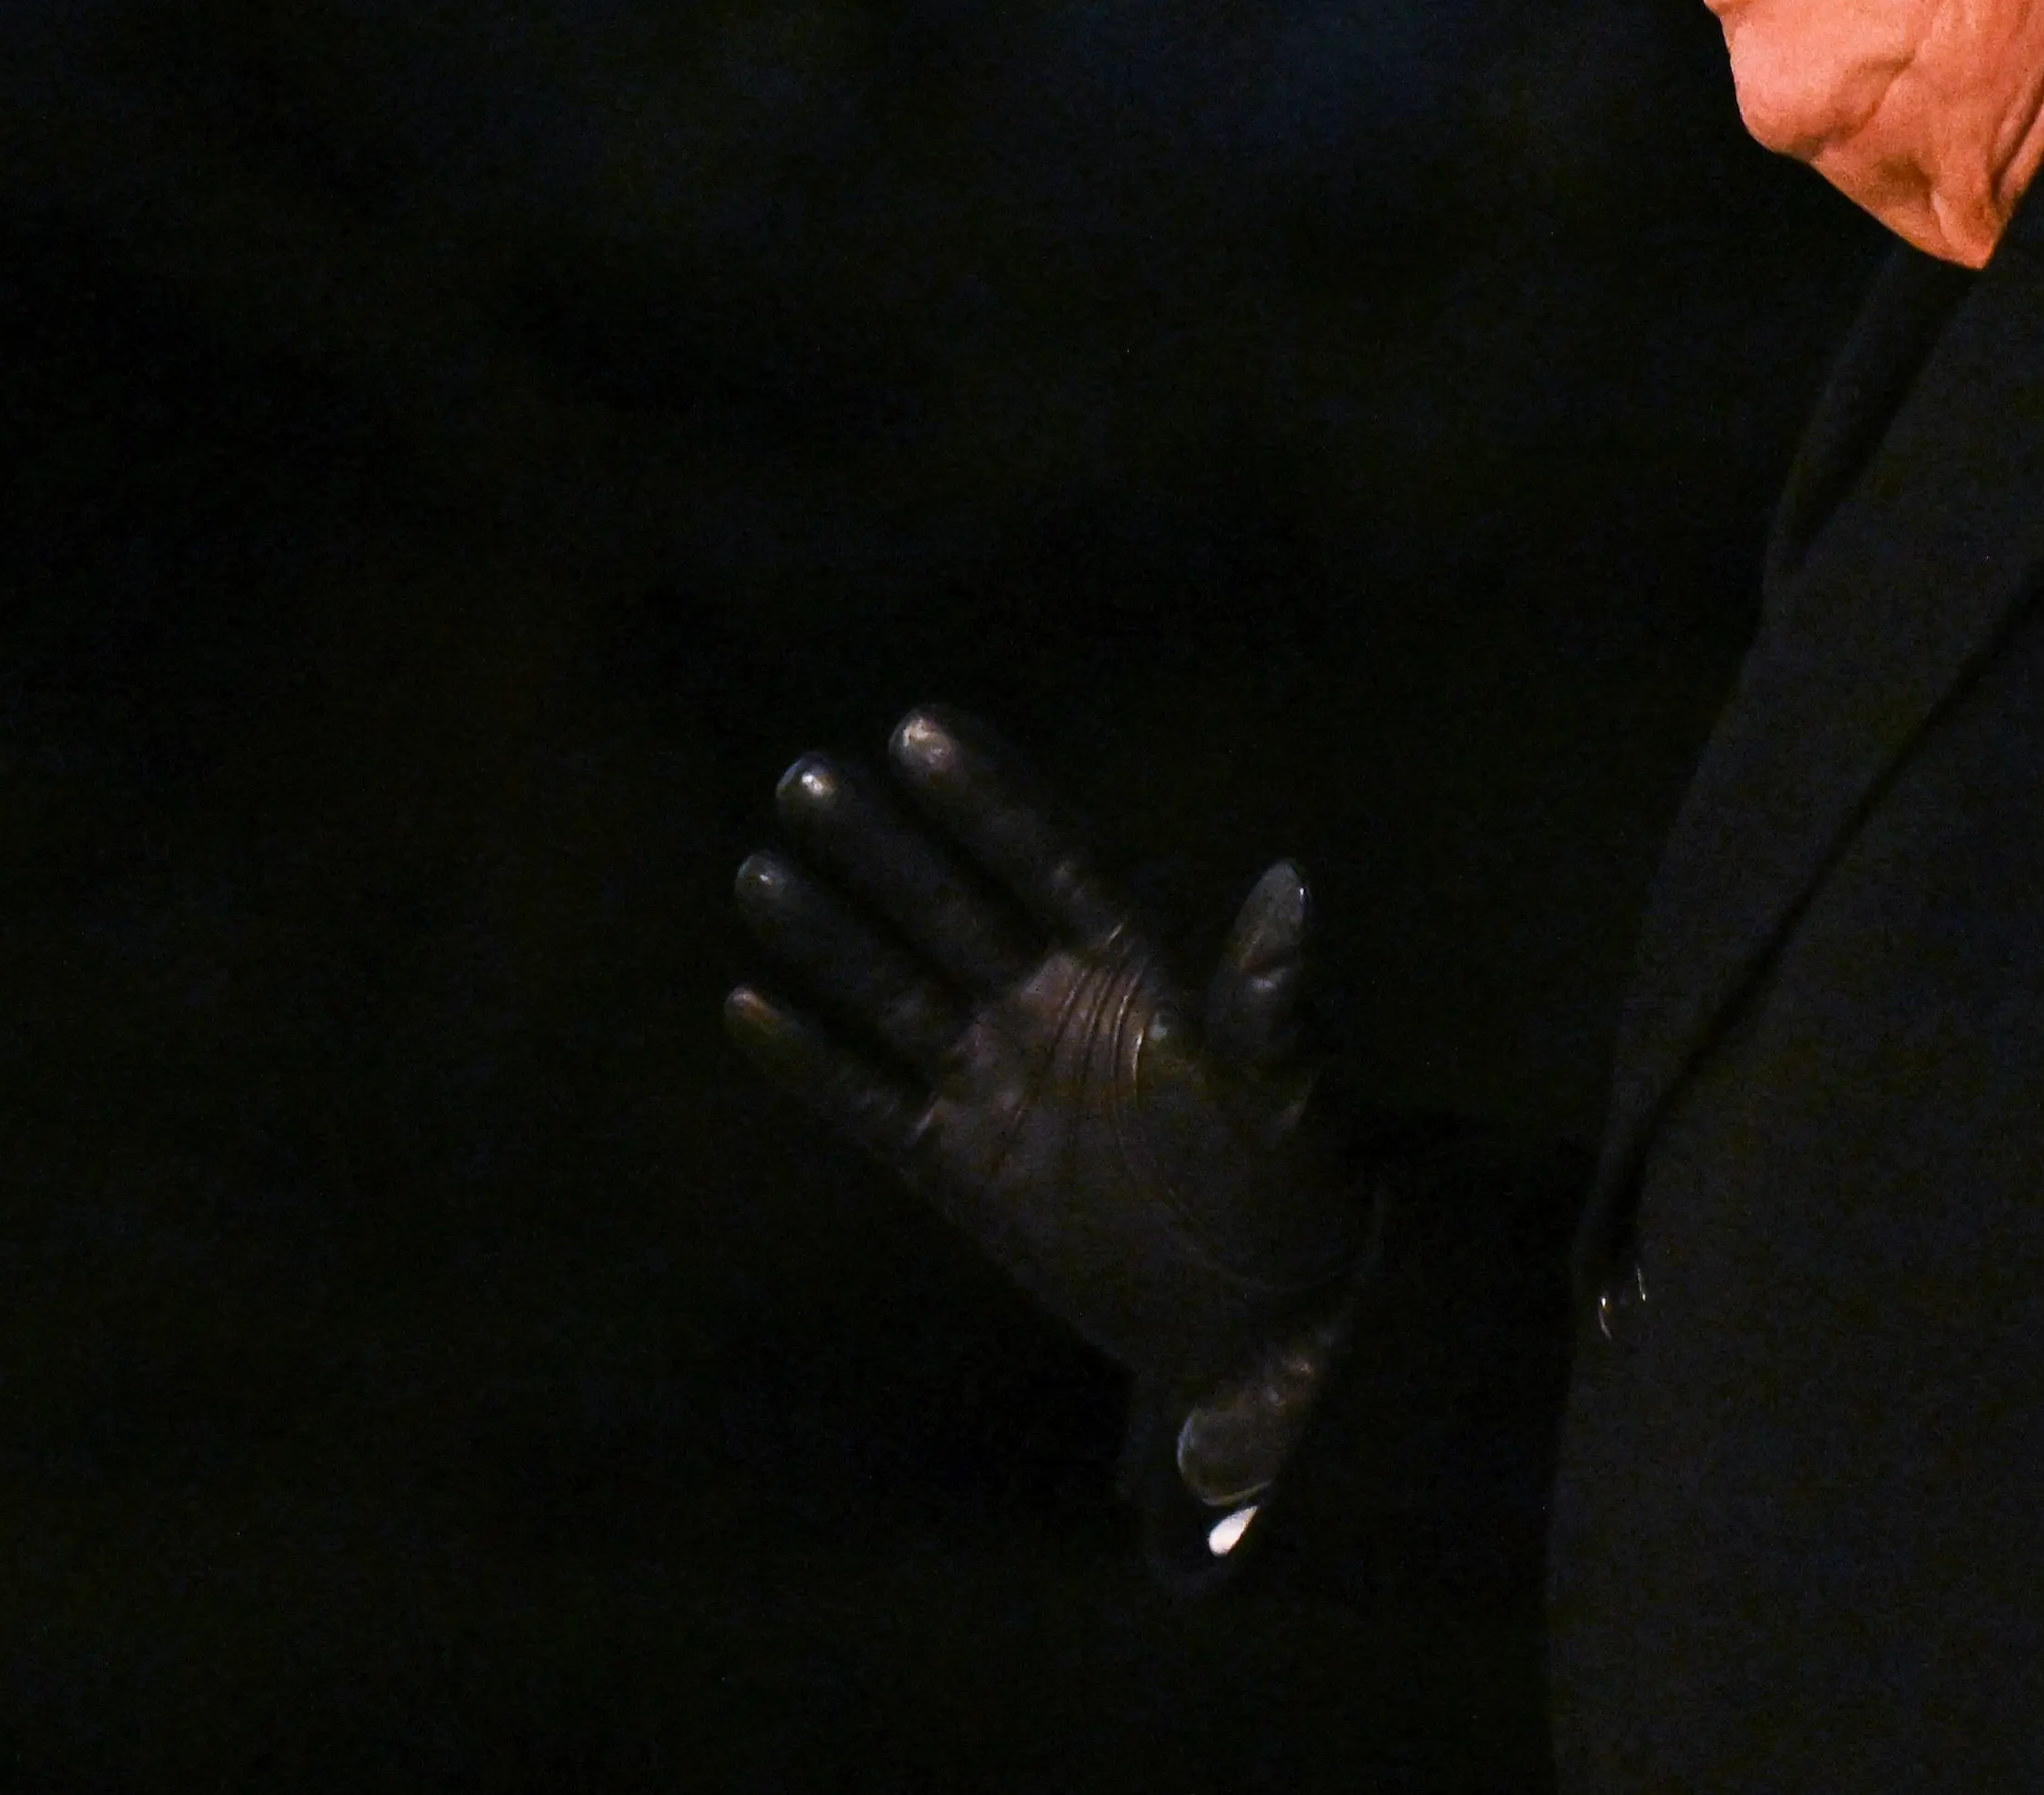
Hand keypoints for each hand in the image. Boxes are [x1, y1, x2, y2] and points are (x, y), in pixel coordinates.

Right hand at [724, 708, 1372, 1448]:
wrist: (1267, 1313)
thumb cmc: (1297, 1184)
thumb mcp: (1287, 1092)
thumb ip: (1265, 998)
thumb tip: (1292, 885)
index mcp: (1132, 969)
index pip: (1050, 862)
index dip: (991, 800)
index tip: (922, 729)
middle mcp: (1053, 1008)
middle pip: (953, 910)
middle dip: (883, 848)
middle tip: (806, 777)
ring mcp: (1002, 1083)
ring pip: (896, 993)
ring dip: (831, 936)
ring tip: (759, 869)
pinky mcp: (965, 1166)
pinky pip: (872, 1104)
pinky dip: (812, 1062)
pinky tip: (746, 1007)